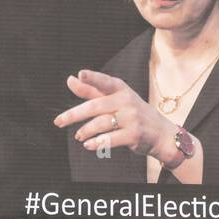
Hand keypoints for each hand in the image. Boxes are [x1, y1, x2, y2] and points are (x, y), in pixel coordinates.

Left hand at [53, 69, 181, 166]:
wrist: (160, 132)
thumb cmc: (132, 112)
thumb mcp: (114, 98)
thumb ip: (91, 90)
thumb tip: (71, 79)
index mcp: (120, 89)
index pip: (104, 82)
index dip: (92, 77)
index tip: (81, 74)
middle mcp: (126, 100)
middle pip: (95, 106)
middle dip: (74, 114)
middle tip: (58, 121)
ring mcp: (131, 118)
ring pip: (101, 123)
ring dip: (85, 131)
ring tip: (78, 136)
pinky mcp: (134, 134)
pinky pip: (110, 139)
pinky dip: (97, 143)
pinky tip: (88, 145)